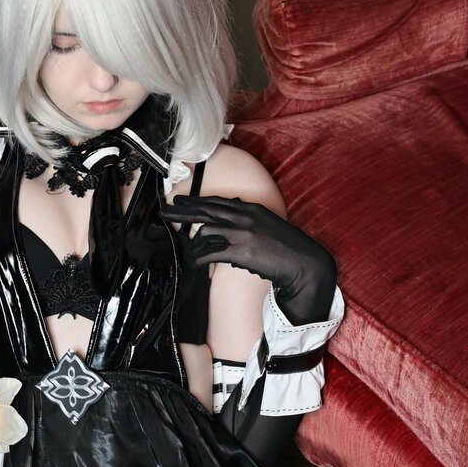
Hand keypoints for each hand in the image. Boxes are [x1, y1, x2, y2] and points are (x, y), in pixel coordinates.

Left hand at [160, 194, 336, 323]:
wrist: (303, 263)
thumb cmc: (286, 248)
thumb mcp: (267, 227)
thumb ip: (248, 224)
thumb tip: (228, 231)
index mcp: (250, 209)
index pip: (216, 202)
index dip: (195, 202)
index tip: (180, 202)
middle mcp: (244, 216)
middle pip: (205, 210)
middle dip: (181, 211)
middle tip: (164, 213)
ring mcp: (242, 233)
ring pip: (205, 232)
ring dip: (193, 244)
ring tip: (188, 254)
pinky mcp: (240, 251)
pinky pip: (210, 253)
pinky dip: (199, 259)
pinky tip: (194, 264)